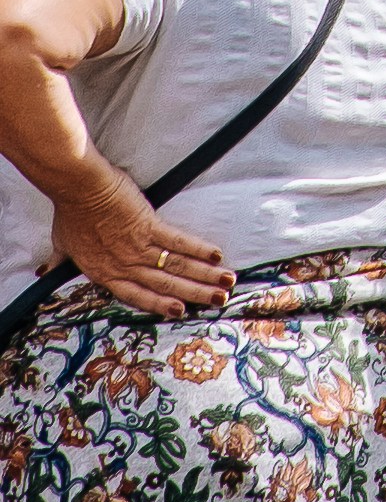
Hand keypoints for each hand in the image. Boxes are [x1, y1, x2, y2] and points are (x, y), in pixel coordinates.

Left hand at [51, 163, 227, 316]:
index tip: (182, 312)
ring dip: (204, 276)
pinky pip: (178, 241)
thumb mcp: (62, 245)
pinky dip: (198, 249)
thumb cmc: (70, 214)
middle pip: (165, 285)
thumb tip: (44, 271)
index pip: (138, 296)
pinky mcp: (149, 225)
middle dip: (195, 294)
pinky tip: (216, 254)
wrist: (79, 190)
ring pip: (176, 267)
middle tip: (218, 302)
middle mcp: (125, 266)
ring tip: (226, 282)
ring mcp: (139, 247)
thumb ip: (59, 262)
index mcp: (106, 273)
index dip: (161, 305)